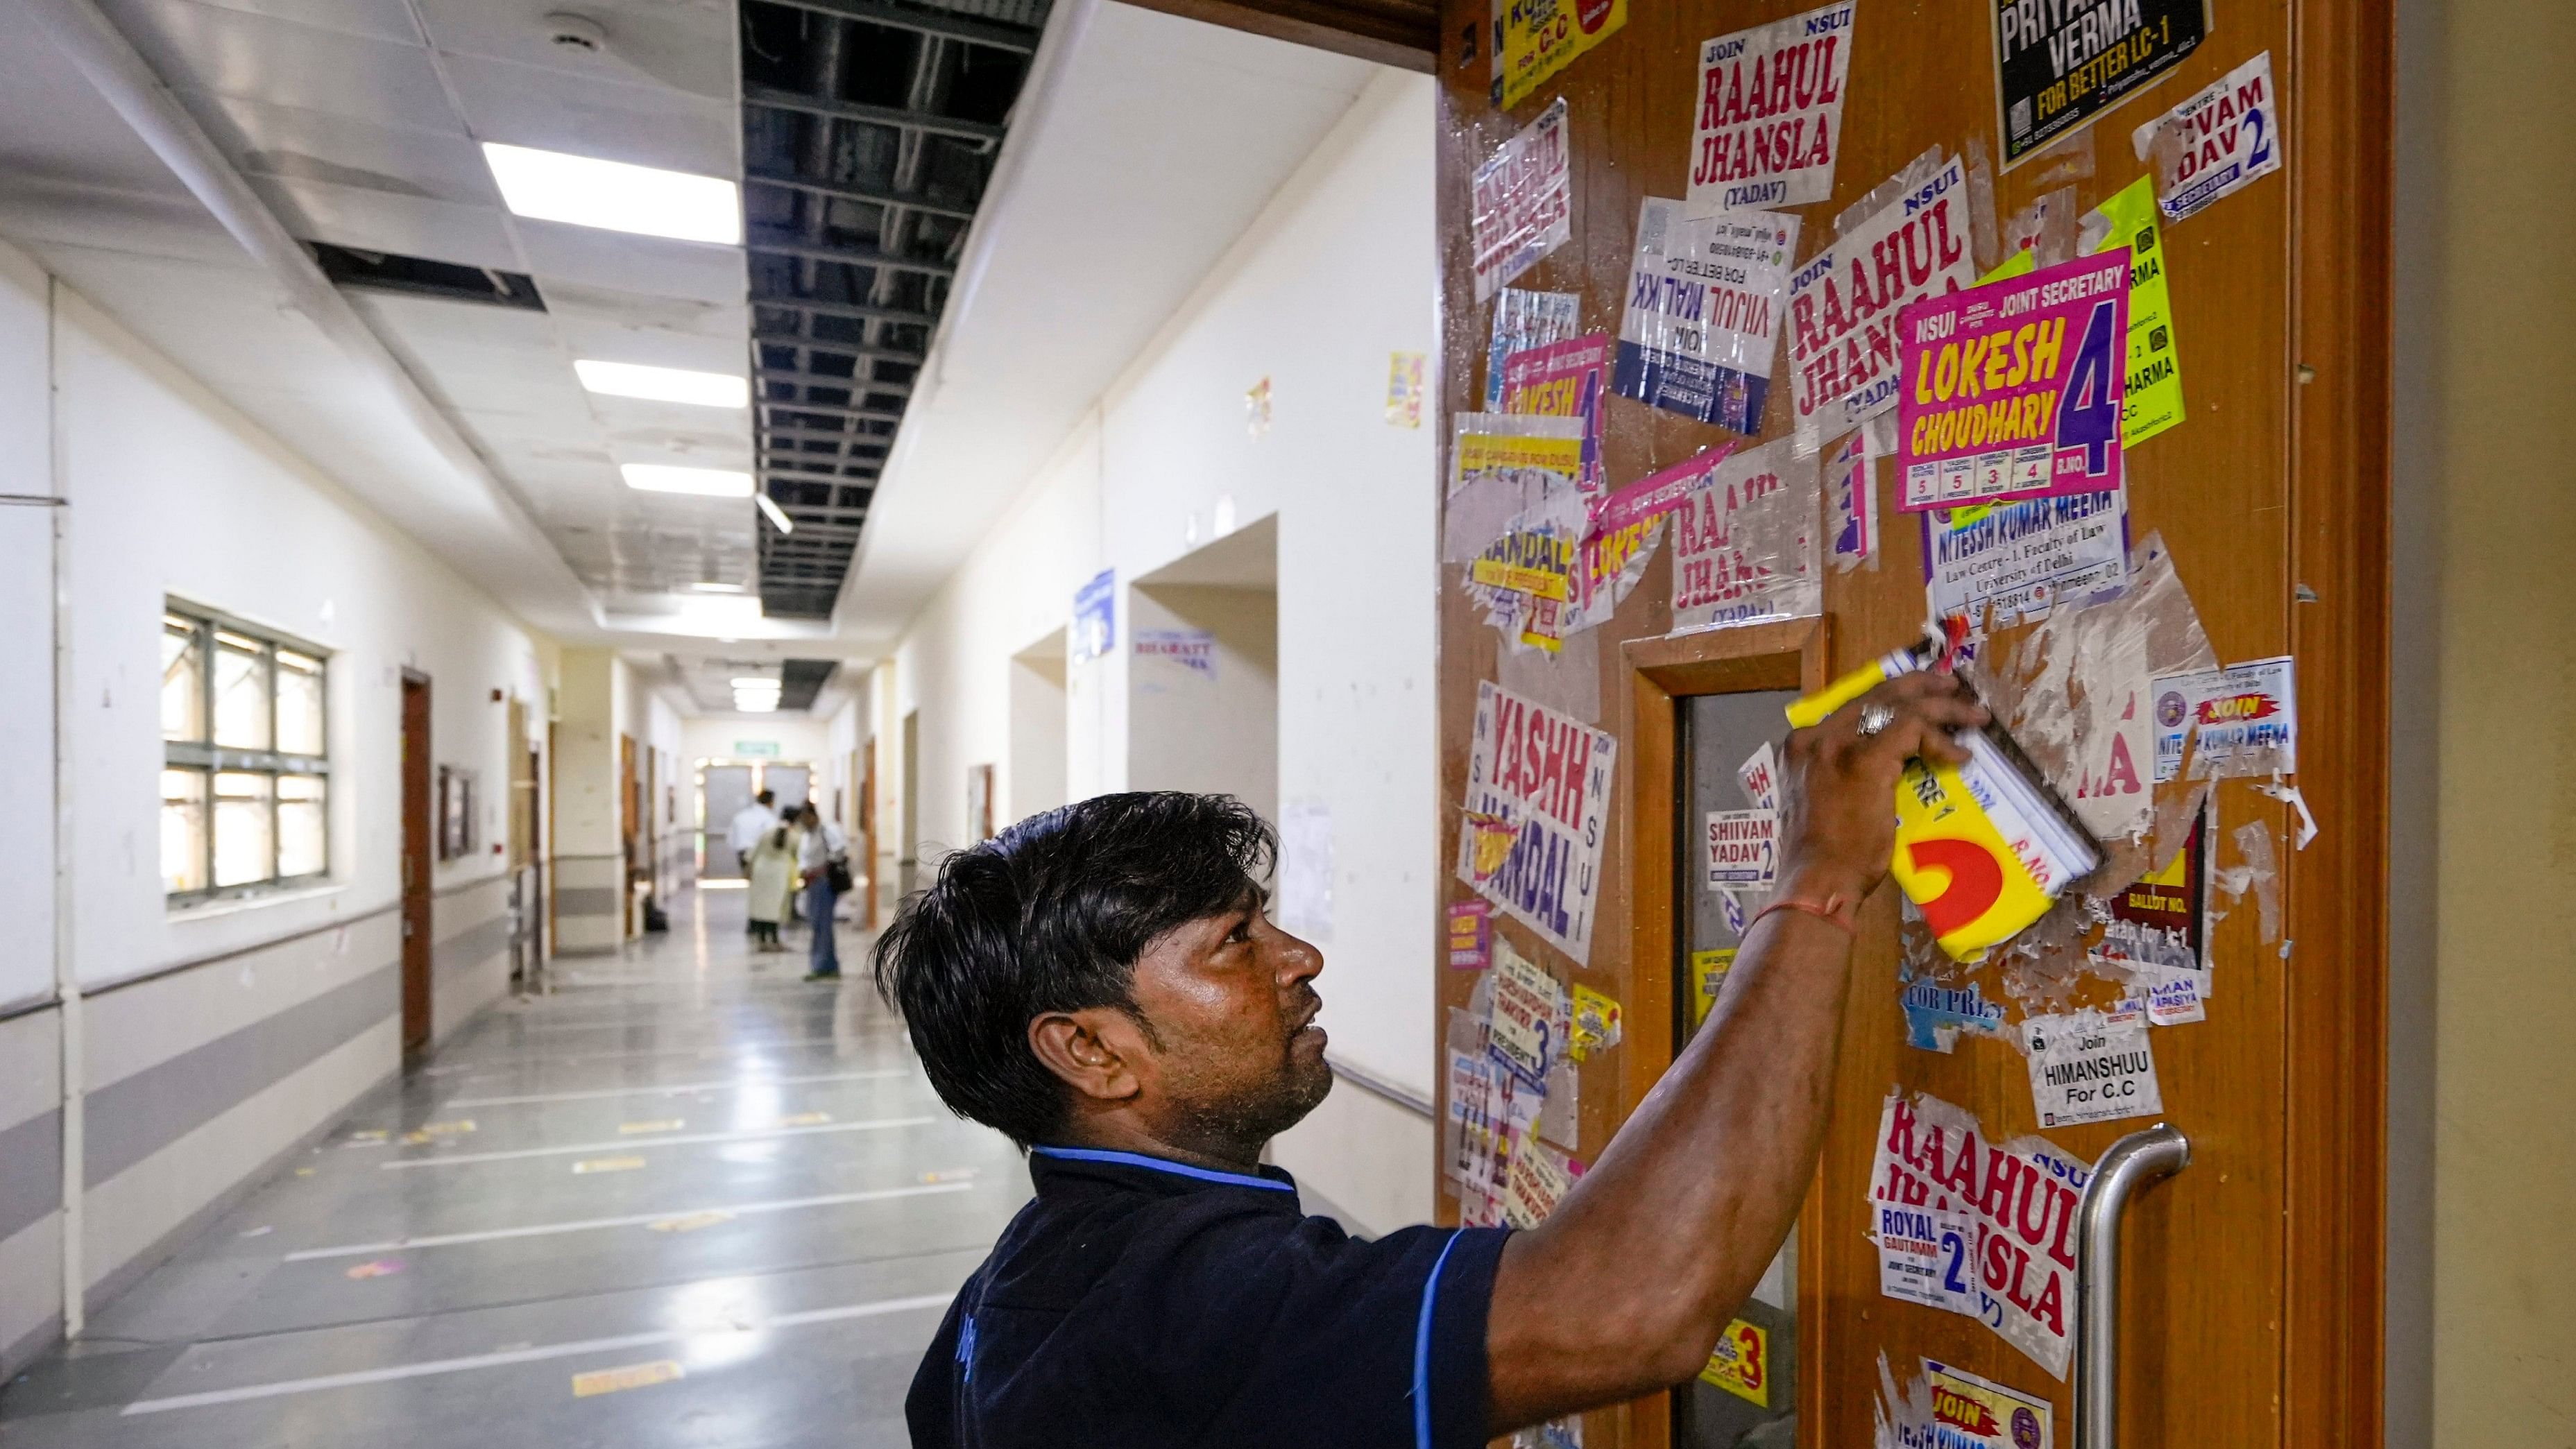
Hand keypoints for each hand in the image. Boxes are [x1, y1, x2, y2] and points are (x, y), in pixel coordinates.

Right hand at [1773, 670, 1988, 904]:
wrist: (1816, 881)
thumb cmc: (1825, 855)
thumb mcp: (1826, 799)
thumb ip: (1845, 772)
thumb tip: (1887, 763)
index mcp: (1803, 744)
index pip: (1854, 706)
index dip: (1892, 697)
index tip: (1920, 700)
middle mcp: (1816, 735)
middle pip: (1877, 694)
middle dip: (1921, 686)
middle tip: (1952, 687)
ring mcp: (1839, 745)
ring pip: (1899, 706)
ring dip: (1942, 707)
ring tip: (1973, 716)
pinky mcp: (1867, 760)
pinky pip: (1912, 730)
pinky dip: (1940, 740)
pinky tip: (1959, 756)